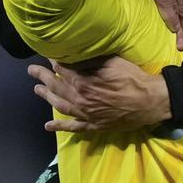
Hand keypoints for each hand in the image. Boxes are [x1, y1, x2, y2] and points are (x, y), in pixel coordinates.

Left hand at [27, 57, 170, 132]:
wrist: (150, 101)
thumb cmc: (133, 79)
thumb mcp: (113, 62)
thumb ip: (91, 60)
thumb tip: (73, 55)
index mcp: (83, 82)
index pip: (63, 70)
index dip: (54, 62)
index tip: (48, 55)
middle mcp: (79, 99)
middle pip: (57, 87)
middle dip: (43, 77)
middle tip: (32, 70)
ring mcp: (85, 114)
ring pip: (60, 105)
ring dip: (47, 97)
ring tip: (37, 90)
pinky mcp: (93, 125)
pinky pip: (73, 127)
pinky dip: (60, 126)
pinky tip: (49, 125)